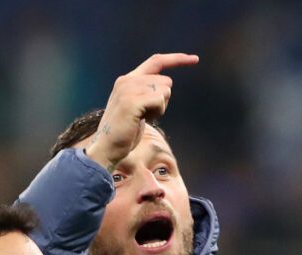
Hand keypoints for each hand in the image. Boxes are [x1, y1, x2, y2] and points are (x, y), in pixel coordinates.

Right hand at [85, 53, 198, 171]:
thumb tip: (166, 86)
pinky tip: (143, 120)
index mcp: (127, 79)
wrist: (106, 148)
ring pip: (165, 91)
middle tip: (145, 115)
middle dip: (163, 101)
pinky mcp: (132, 101)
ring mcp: (128, 89)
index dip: (176, 59)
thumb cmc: (124, 133)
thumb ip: (146, 92)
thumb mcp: (136, 106)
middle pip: (166, 81)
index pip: (156, 61)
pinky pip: (160, 100)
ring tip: (141, 118)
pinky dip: (157, 112)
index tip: (195, 59)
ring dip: (160, 108)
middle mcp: (127, 80)